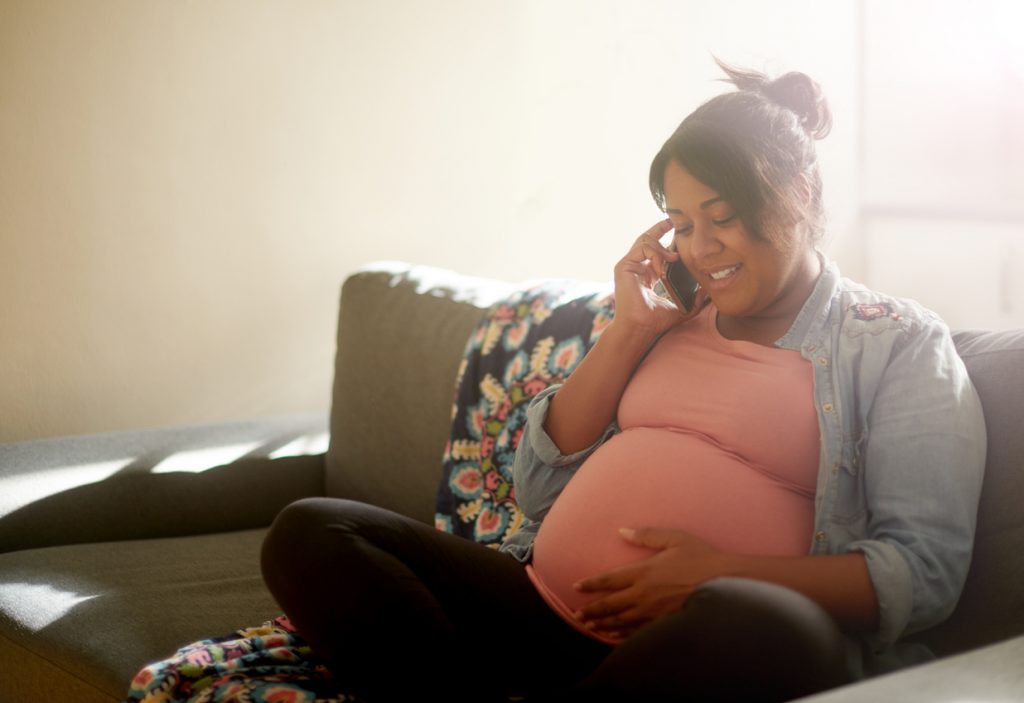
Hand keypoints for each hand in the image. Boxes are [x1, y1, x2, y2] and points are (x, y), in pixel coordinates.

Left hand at [572, 527, 726, 637]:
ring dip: (602, 623)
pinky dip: (622, 634)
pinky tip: (614, 635)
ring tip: (589, 626)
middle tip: (576, 615)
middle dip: (591, 610)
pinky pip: (638, 631)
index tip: (576, 586)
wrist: (725, 582)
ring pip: (621, 620)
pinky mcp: (664, 623)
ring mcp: (654, 612)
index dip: (591, 584)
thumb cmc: (701, 557)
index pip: (609, 580)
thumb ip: (646, 535)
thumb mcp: (674, 538)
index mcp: (644, 572)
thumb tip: (622, 531)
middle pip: (610, 605)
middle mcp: (644, 594)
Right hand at [611, 220, 703, 337]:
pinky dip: (654, 254)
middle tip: (673, 221)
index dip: (664, 237)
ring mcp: (629, 266)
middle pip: (647, 239)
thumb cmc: (655, 321)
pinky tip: (662, 266)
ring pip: (645, 241)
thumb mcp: (681, 307)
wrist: (641, 328)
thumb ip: (695, 299)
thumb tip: (709, 291)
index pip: (654, 250)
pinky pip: (641, 248)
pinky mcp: (624, 266)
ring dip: (662, 247)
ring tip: (673, 258)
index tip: (676, 228)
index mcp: (646, 274)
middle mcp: (636, 267)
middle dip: (660, 228)